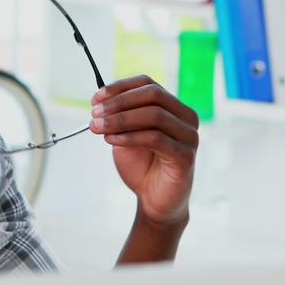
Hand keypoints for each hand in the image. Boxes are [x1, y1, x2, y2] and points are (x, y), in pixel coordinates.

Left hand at [89, 75, 198, 226]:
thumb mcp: (127, 134)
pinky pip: (156, 138)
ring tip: (98, 127)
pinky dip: (130, 136)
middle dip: (119, 102)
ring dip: (120, 119)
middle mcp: (186, 117)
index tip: (96, 98)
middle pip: (153, 95)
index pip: (148, 83)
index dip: (120, 87)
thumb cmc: (142, 166)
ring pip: (154, 115)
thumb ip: (120, 116)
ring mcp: (189, 136)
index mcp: (173, 107)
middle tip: (95, 113)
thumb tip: (101, 99)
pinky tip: (111, 140)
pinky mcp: (186, 156)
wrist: (154, 200)